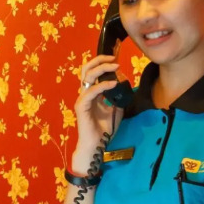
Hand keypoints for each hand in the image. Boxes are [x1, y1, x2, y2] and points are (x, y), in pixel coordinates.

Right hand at [71, 55, 119, 172]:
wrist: (96, 144)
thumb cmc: (104, 129)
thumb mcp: (116, 109)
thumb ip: (117, 96)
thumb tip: (122, 81)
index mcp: (92, 93)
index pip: (93, 72)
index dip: (102, 63)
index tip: (116, 60)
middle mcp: (85, 93)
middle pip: (86, 69)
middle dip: (99, 60)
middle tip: (114, 58)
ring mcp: (82, 99)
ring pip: (87, 76)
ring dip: (102, 69)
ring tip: (116, 66)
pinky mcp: (81, 106)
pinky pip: (91, 91)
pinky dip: (102, 85)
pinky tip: (113, 83)